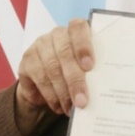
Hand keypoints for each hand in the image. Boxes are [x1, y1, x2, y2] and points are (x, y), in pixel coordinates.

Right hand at [13, 18, 93, 135]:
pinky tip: (59, 106)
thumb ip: (95, 70)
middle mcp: (56, 35)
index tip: (90, 66)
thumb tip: (107, 88)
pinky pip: (39, 79)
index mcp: (76, 31)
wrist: (48, 82)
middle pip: (65, 54)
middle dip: (75, 80)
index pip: (78, 27)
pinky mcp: (27, 61)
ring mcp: (39, 46)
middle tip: (82, 101)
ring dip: (63, 92)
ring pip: (51, 69)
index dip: (83, 46)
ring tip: (72, 108)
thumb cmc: (76, 71)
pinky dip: (51, 96)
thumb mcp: (87, 68)